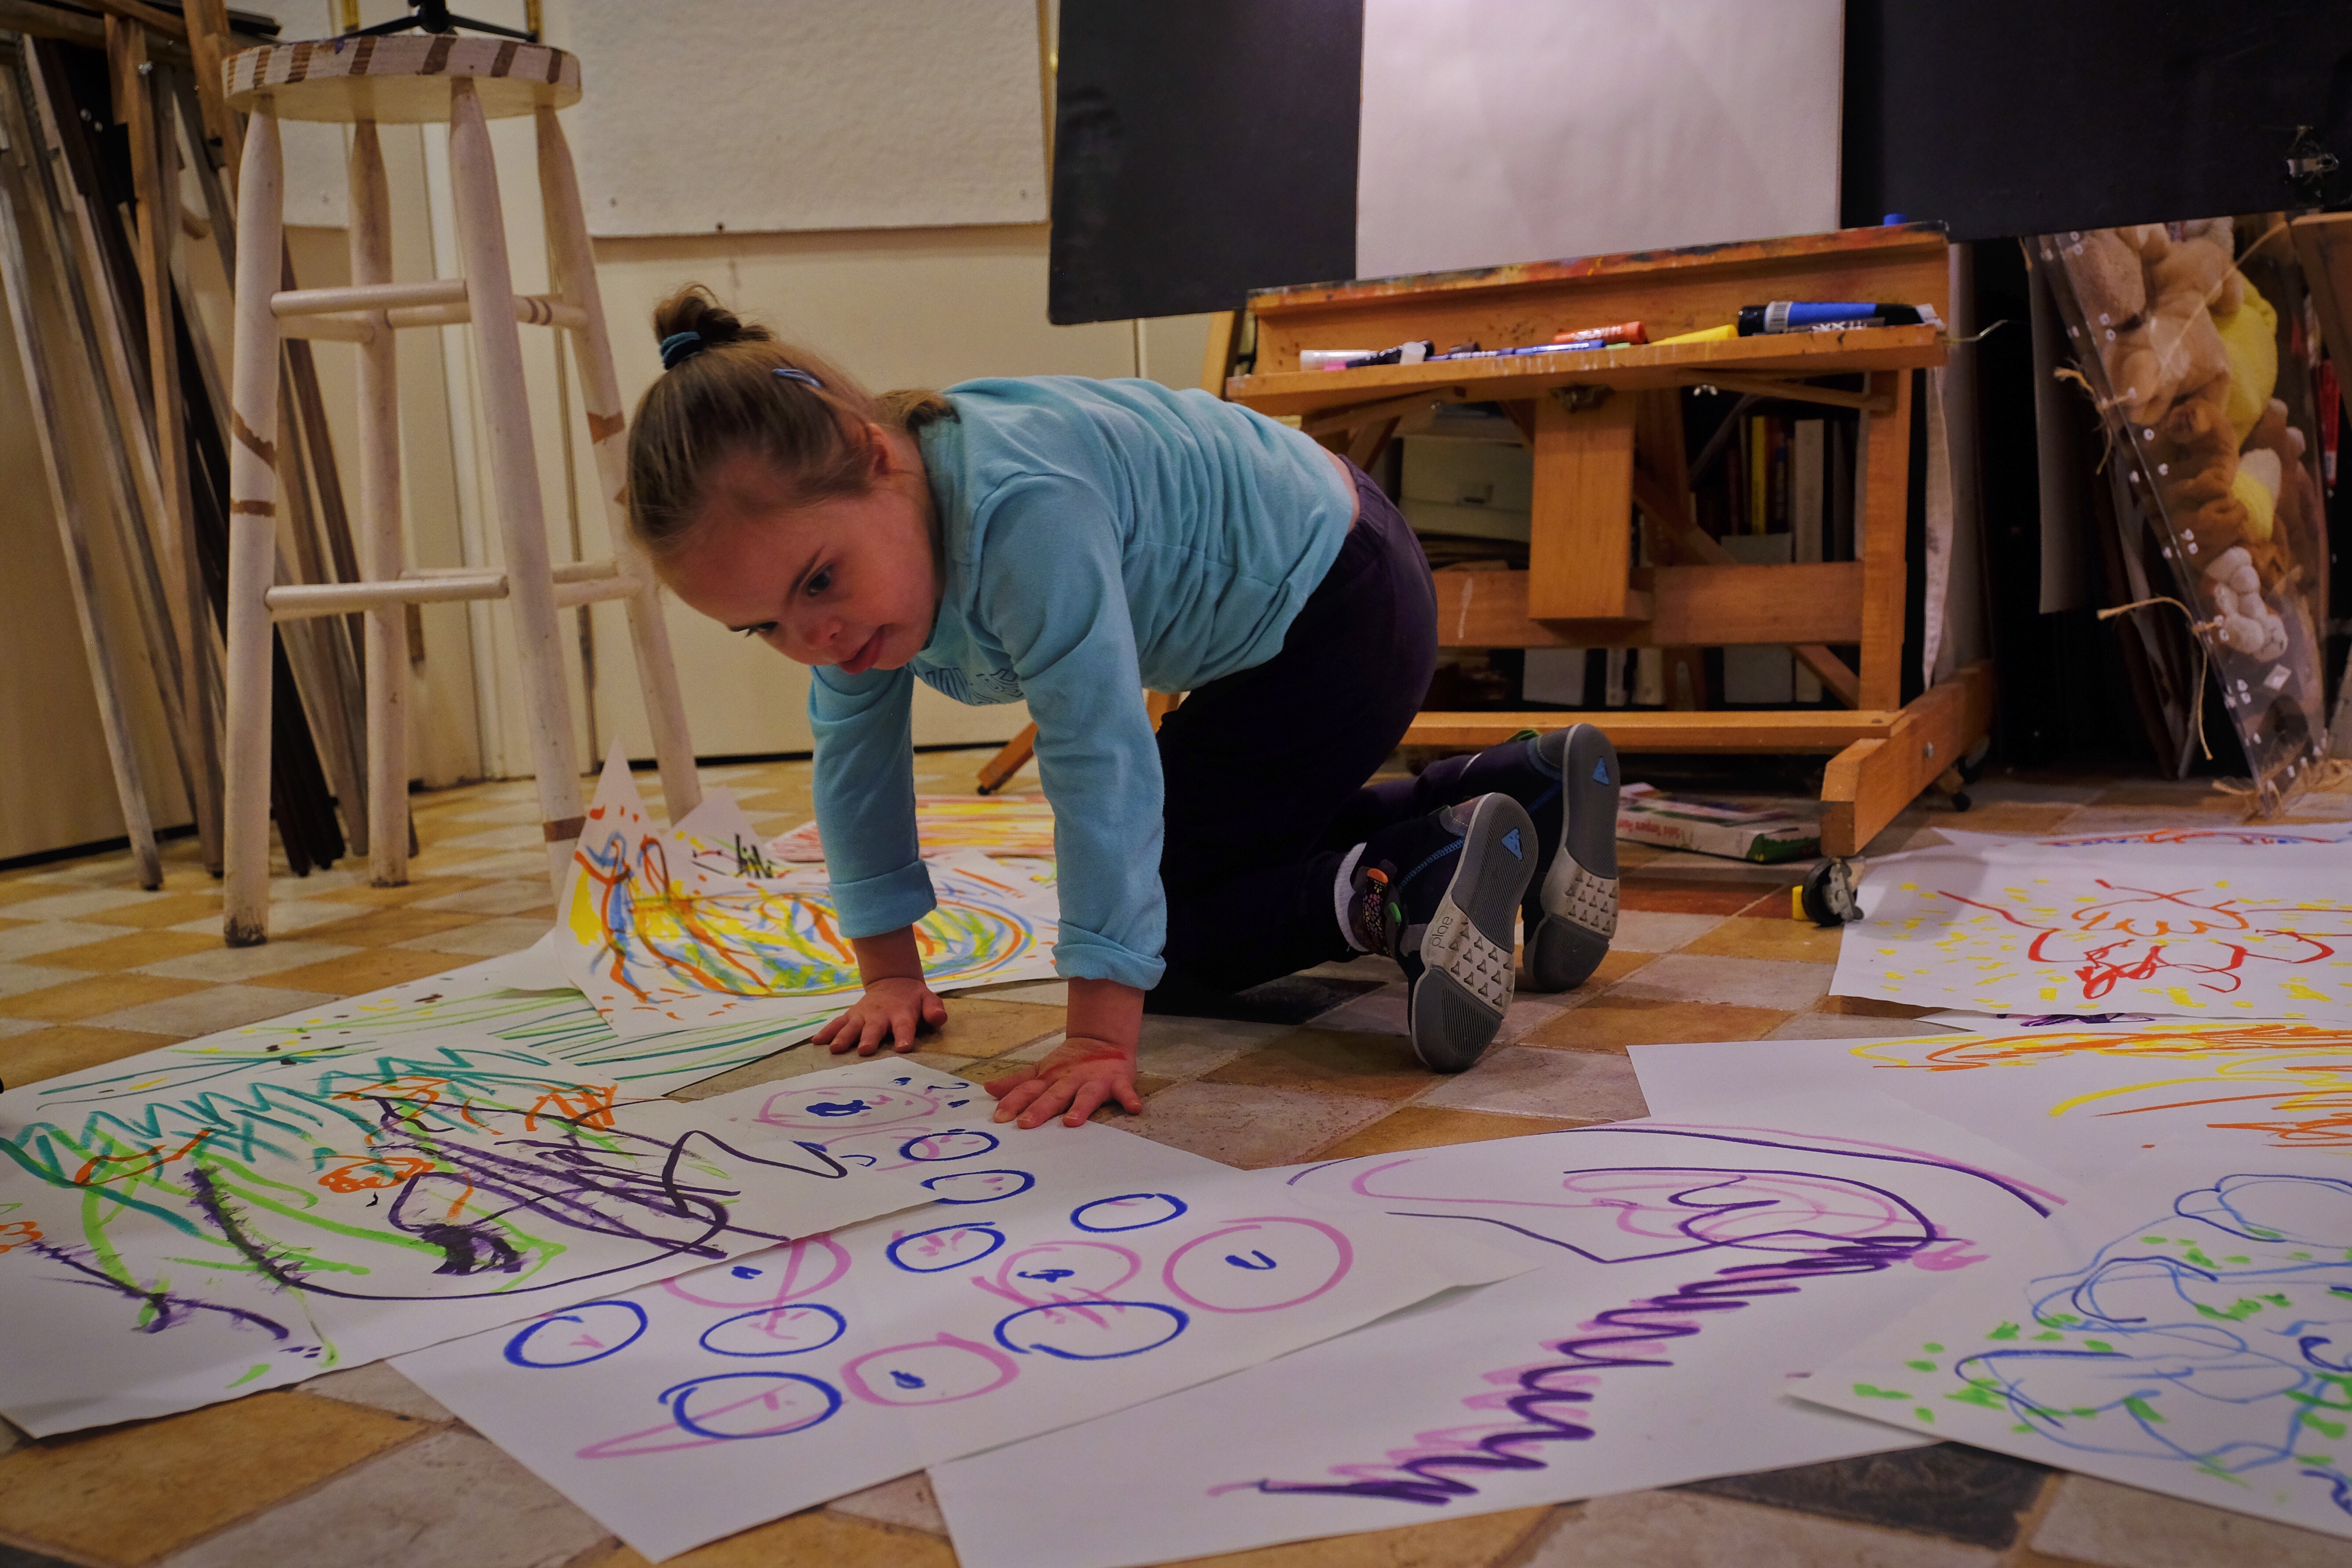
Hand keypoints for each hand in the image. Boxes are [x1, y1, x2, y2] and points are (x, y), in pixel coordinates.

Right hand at [814, 975, 945, 1055]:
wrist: (892, 982)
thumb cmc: (913, 999)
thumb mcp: (928, 999)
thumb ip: (934, 1010)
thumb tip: (939, 1018)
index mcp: (901, 1013)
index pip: (904, 1025)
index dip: (904, 1035)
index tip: (903, 1047)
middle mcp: (879, 1015)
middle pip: (874, 1028)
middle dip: (869, 1038)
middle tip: (864, 1050)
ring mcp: (862, 1015)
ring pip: (851, 1027)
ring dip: (843, 1037)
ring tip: (835, 1049)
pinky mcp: (850, 1016)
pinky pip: (837, 1023)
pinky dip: (827, 1032)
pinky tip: (816, 1042)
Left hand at [986, 1037, 1142, 1128]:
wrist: (1102, 1038)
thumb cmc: (1069, 1062)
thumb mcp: (1041, 1069)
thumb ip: (1017, 1082)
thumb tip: (988, 1089)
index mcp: (1050, 1077)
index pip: (1028, 1090)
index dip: (1013, 1102)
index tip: (999, 1118)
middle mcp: (1070, 1079)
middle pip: (1053, 1095)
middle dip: (1040, 1109)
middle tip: (1026, 1123)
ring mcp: (1094, 1079)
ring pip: (1085, 1094)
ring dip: (1080, 1107)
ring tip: (1072, 1121)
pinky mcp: (1118, 1080)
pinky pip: (1125, 1091)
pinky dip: (1129, 1098)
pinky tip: (1134, 1108)